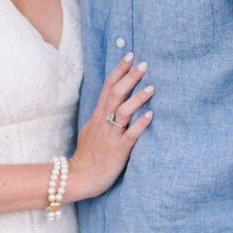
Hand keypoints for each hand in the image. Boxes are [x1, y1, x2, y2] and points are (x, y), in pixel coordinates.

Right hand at [70, 54, 152, 198]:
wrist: (80, 177)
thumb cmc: (88, 155)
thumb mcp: (91, 129)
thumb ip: (102, 116)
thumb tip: (111, 104)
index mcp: (98, 115)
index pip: (108, 86)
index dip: (119, 70)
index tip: (130, 56)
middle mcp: (104, 121)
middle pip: (116, 93)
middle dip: (130, 77)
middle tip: (144, 64)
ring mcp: (111, 135)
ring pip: (123, 110)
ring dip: (137, 97)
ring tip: (152, 87)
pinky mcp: (118, 150)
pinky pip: (130, 134)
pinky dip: (140, 124)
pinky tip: (151, 115)